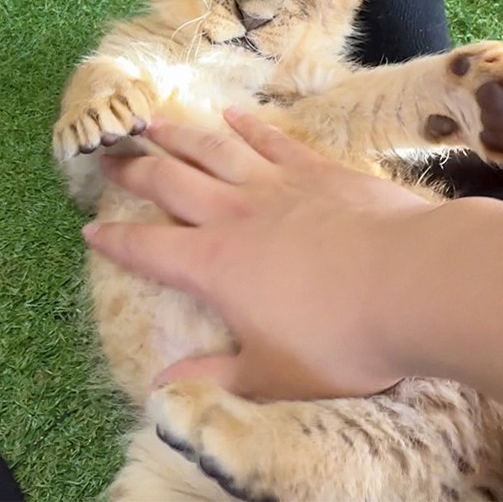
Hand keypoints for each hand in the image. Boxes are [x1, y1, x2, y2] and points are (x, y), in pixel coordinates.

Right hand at [84, 108, 439, 400]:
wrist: (413, 282)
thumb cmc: (340, 339)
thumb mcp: (272, 375)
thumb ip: (215, 375)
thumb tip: (159, 388)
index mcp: (215, 267)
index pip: (150, 251)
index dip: (115, 242)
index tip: (89, 229)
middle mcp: (235, 216)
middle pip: (171, 184)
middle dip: (136, 173)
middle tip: (109, 159)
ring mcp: (277, 185)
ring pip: (214, 149)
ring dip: (179, 134)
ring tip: (153, 120)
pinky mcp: (320, 169)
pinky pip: (272, 140)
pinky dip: (247, 126)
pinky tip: (232, 115)